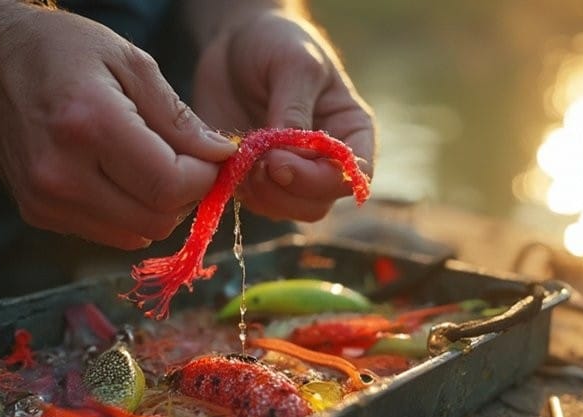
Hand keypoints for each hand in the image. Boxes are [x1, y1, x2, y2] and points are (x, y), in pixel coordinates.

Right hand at [0, 7, 236, 248]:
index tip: (211, 155)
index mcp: (89, 125)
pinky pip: (110, 234)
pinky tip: (118, 175)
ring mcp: (45, 200)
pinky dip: (129, 213)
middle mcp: (61, 173)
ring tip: (150, 164)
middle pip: (157, 218)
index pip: (170, 185)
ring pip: (137, 234)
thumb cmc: (64, 52)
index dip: (204, 177)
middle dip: (185, 194)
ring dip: (159, 207)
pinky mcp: (38, 215)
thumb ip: (180, 117)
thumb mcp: (131, 62)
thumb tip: (223, 156)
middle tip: (185, 160)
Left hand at [192, 9, 375, 221]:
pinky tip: (228, 161)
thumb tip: (289, 155)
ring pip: (286, 210)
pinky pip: (253, 202)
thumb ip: (294, 110)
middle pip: (319, 203)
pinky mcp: (256, 176)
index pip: (354, 176)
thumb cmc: (277, 43)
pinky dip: (239, 189)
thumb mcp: (293, 64)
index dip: (321, 180)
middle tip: (255, 162)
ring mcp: (291, 172)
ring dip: (260, 193)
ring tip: (241, 158)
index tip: (280, 161)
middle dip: (285, 191)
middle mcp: (325, 160)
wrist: (236, 42)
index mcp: (351, 132)